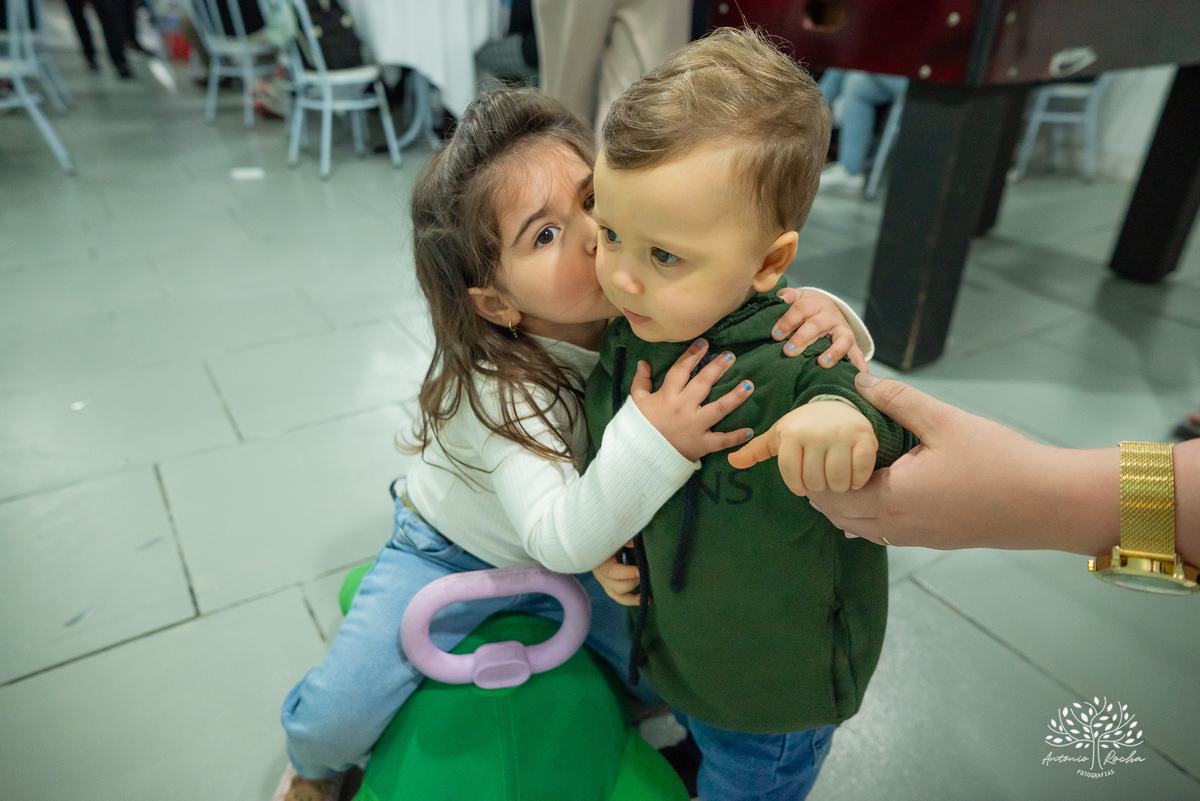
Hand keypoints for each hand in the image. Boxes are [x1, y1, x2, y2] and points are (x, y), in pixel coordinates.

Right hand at [593, 542, 641, 605]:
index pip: (611, 572)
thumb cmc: (608, 540)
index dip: (626, 573)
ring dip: (633, 598)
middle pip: (615, 587)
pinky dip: (631, 599)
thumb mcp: (615, 538)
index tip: (640, 571)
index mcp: (600, 562)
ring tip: (648, 598)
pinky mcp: (610, 587)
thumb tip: (634, 543)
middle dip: (632, 583)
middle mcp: (600, 575)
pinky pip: (620, 597)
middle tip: (644, 576)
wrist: (599, 545)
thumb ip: (624, 540)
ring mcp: (605, 583)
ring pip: (617, 596)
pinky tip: (643, 600)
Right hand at [631, 338, 753, 461]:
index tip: (704, 343)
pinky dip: (736, 437)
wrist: (640, 457)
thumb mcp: (636, 402)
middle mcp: (684, 408)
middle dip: (717, 368)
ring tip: (748, 385)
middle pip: (703, 383)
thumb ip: (641, 382)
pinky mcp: (702, 444)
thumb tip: (643, 363)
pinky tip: (751, 431)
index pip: (681, 370)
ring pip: (719, 408)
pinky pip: (722, 440)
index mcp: (667, 396)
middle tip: (730, 356)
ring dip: (735, 396)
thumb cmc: (639, 428)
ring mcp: (695, 426)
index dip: (692, 355)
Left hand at [727, 400, 876, 494]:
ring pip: (837, 481)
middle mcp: (816, 433)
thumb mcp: (779, 434)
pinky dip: (857, 480)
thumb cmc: (805, 424)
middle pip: (815, 481)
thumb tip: (731, 461)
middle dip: (818, 485)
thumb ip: (756, 449)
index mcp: (792, 433)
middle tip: (821, 475)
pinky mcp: (865, 439)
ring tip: (835, 476)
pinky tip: (852, 474)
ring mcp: (842, 435)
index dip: (797, 485)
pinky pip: (861, 473)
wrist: (839, 403)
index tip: (802, 484)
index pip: (792, 475)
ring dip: (837, 486)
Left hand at [773, 287, 868, 371]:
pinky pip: (857, 355)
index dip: (788, 321)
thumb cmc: (806, 307)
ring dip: (834, 351)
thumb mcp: (798, 297)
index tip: (775, 335)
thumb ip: (788, 297)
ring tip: (822, 363)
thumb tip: (781, 297)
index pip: (800, 308)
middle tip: (788, 351)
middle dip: (802, 338)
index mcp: (815, 303)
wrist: (827, 308)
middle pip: (817, 325)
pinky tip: (859, 375)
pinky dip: (859, 365)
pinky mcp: (852, 344)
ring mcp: (843, 330)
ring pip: (843, 339)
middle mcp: (831, 316)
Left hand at [804, 373, 1062, 549]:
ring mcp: (913, 539)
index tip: (813, 442)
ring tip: (844, 467)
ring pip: (859, 527)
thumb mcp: (944, 420)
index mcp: (891, 498)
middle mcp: (895, 526)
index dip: (815, 470)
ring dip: (845, 503)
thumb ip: (897, 400)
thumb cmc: (998, 460)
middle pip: (837, 514)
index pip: (830, 492)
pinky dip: (868, 513)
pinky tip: (877, 487)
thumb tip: (860, 380)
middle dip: (823, 487)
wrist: (1048, 503)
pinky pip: (882, 532)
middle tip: (821, 453)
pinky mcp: (932, 541)